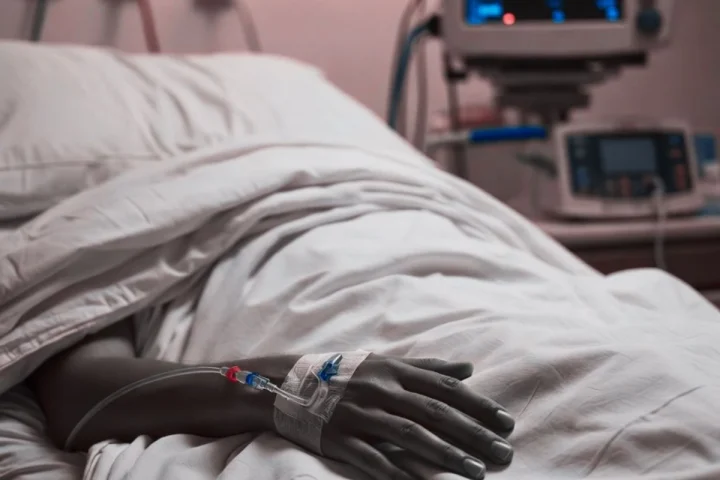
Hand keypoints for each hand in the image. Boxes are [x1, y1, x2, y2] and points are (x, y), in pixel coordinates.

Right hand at [320, 354, 514, 479]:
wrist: (286, 384)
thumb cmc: (344, 373)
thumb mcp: (383, 363)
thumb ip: (426, 368)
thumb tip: (468, 369)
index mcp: (392, 370)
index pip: (443, 387)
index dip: (477, 404)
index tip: (505, 422)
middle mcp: (379, 390)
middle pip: (433, 413)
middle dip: (472, 433)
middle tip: (504, 452)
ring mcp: (359, 415)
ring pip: (409, 436)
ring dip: (446, 455)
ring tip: (476, 473)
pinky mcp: (340, 438)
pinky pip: (374, 459)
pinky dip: (400, 473)